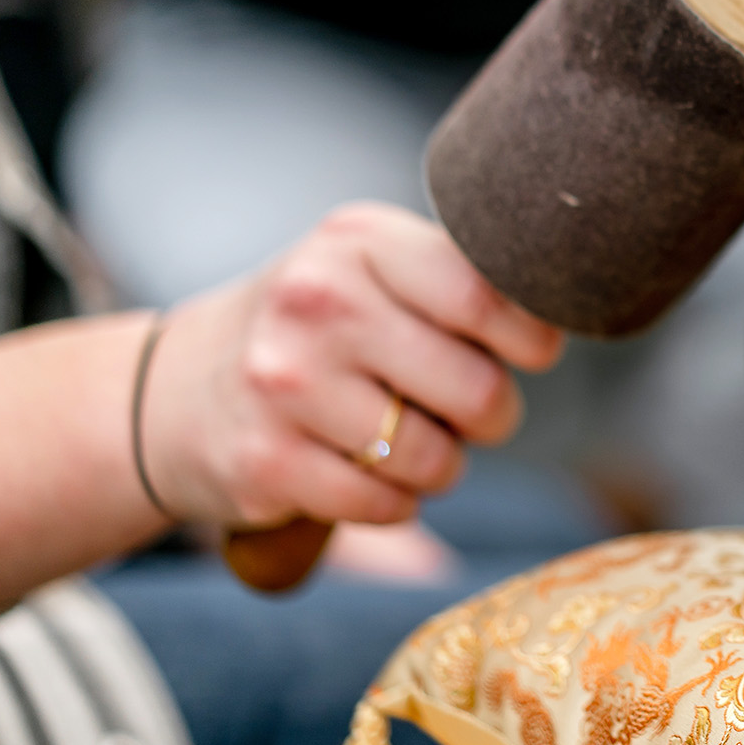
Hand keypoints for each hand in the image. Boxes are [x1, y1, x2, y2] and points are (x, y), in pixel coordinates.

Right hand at [141, 202, 562, 526]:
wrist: (175, 389)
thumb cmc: (318, 326)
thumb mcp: (372, 268)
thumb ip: (459, 277)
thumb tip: (568, 309)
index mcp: (359, 239)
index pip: (488, 293)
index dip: (531, 339)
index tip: (531, 353)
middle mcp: (317, 300)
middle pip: (477, 388)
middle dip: (492, 415)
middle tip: (472, 411)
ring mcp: (285, 382)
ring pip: (436, 458)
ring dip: (443, 464)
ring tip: (409, 439)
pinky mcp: (265, 462)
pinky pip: (386, 505)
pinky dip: (395, 502)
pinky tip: (365, 472)